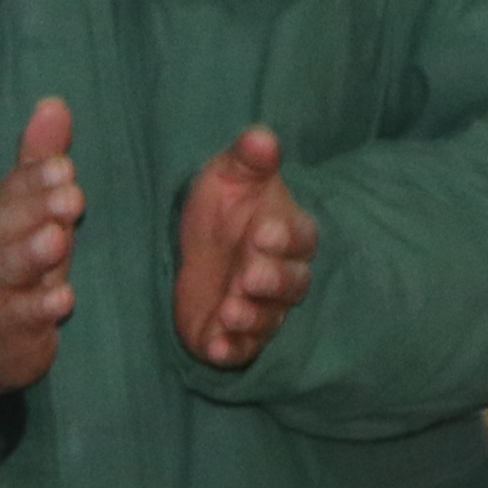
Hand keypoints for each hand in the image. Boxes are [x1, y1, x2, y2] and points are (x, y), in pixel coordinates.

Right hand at [0, 94, 82, 397]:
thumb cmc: (14, 269)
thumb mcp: (28, 214)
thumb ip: (38, 163)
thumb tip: (54, 105)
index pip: (11, 191)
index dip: (34, 178)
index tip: (65, 167)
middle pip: (5, 224)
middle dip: (36, 207)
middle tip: (71, 195)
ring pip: (5, 268)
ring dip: (32, 253)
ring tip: (58, 239)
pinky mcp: (4, 331)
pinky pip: (18, 318)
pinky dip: (38, 308)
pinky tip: (64, 299)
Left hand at [174, 126, 318, 371]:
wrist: (187, 246)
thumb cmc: (221, 207)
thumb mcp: (228, 176)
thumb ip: (248, 159)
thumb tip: (262, 138)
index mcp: (287, 234)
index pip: (300, 238)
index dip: (284, 237)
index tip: (261, 230)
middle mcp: (281, 277)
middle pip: (292, 284)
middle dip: (272, 280)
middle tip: (248, 273)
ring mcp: (260, 309)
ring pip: (268, 319)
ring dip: (252, 316)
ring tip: (230, 308)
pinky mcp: (233, 336)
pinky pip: (241, 349)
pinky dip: (231, 350)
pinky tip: (216, 346)